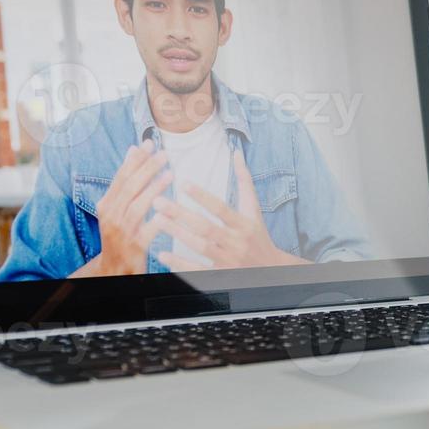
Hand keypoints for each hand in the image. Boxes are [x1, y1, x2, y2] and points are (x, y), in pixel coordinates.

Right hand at [75, 139, 171, 277]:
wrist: (112, 269)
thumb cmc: (120, 233)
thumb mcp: (116, 207)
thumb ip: (125, 181)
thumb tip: (133, 149)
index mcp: (106, 205)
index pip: (121, 177)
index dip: (135, 159)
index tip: (148, 142)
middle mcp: (111, 217)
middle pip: (129, 188)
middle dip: (147, 169)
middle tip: (164, 154)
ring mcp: (122, 232)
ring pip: (138, 207)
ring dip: (154, 189)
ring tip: (170, 174)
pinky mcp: (135, 248)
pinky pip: (147, 232)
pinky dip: (157, 221)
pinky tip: (169, 210)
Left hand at [155, 148, 308, 270]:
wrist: (271, 271)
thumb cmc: (258, 235)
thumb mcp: (253, 208)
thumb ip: (244, 181)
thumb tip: (236, 152)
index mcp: (244, 224)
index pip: (221, 209)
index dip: (203, 196)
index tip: (183, 183)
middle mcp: (236, 242)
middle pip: (205, 227)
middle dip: (180, 214)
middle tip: (157, 201)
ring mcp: (228, 261)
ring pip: (200, 247)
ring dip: (178, 234)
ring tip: (157, 220)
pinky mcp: (221, 276)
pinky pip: (198, 271)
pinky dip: (180, 264)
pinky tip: (162, 254)